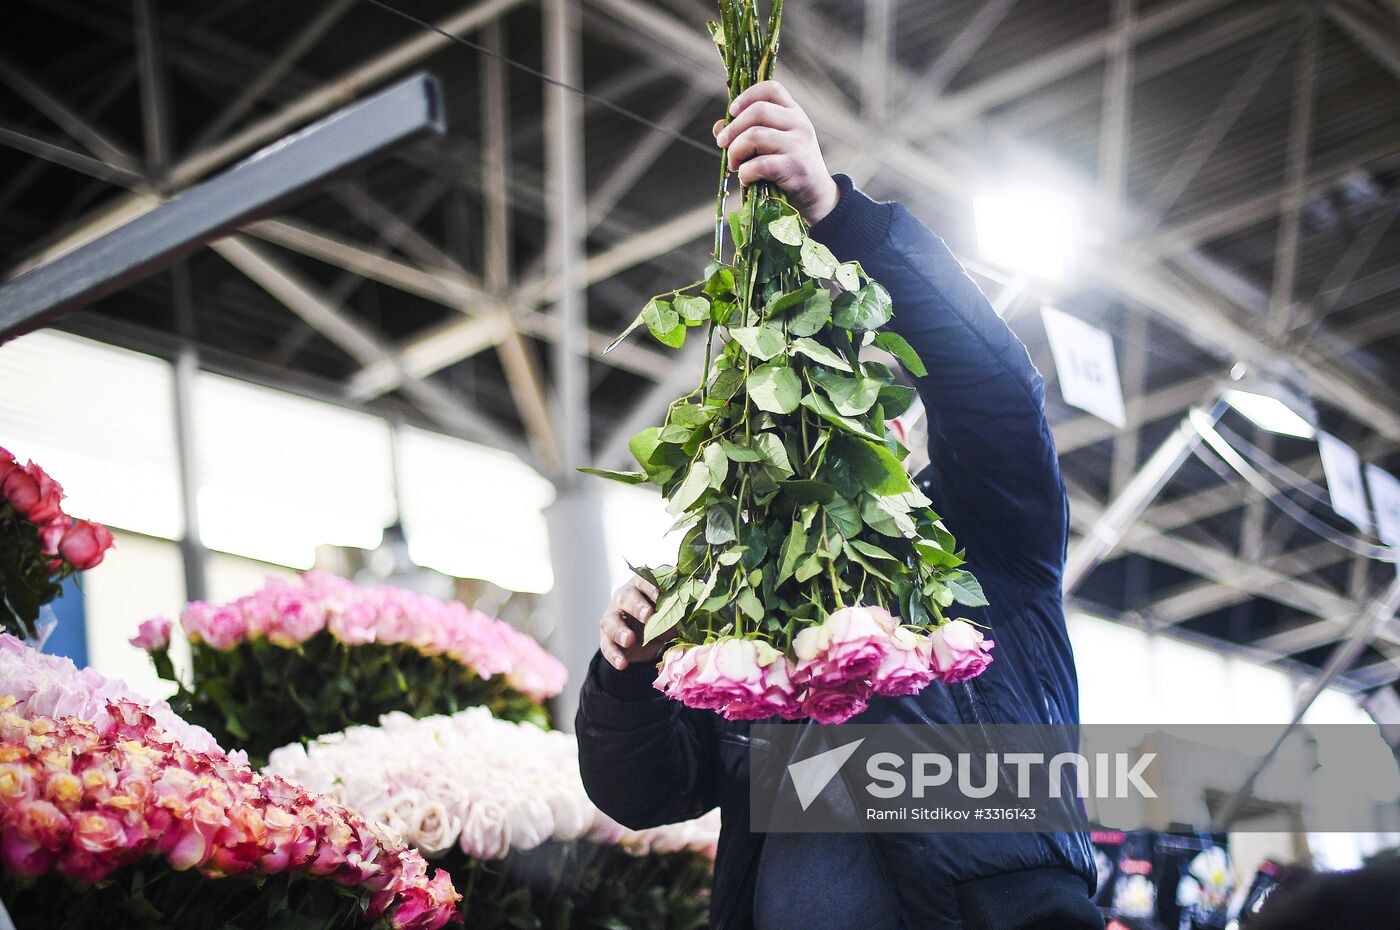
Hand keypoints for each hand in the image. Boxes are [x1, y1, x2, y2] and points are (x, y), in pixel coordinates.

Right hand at [599, 575, 666, 670]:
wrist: (647, 638)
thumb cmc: (661, 617)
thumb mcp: (670, 614)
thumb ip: (673, 615)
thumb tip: (680, 623)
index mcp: (641, 586)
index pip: (644, 581)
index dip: (651, 587)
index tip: (660, 595)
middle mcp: (624, 597)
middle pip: (626, 597)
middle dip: (637, 606)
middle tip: (647, 616)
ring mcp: (612, 616)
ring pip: (610, 621)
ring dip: (620, 631)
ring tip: (630, 640)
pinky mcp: (606, 637)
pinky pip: (607, 645)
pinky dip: (614, 655)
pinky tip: (622, 664)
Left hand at [712, 80, 839, 225]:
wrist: (816, 197)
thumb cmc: (789, 169)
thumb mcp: (773, 145)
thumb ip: (747, 133)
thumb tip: (718, 127)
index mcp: (794, 113)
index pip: (771, 89)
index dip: (747, 96)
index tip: (732, 111)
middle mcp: (799, 124)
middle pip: (758, 111)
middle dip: (733, 128)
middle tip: (723, 144)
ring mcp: (798, 145)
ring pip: (754, 136)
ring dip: (735, 151)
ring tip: (734, 164)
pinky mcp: (794, 168)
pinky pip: (759, 165)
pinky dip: (745, 172)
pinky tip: (746, 179)